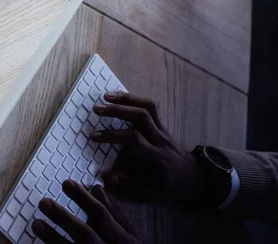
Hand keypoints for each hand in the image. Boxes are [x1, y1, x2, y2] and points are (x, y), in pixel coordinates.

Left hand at [32, 182, 137, 242]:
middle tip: (43, 202)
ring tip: (36, 224)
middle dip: (64, 218)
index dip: (83, 199)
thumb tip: (97, 188)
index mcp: (124, 240)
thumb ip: (114, 213)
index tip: (66, 182)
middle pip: (85, 234)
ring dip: (52, 238)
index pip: (101, 215)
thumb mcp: (128, 235)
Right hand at [89, 92, 207, 207]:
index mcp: (156, 157)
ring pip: (148, 107)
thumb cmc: (171, 188)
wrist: (197, 180)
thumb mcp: (151, 195)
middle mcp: (161, 139)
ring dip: (126, 99)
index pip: (133, 138)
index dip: (112, 135)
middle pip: (141, 116)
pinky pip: (151, 107)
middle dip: (117, 110)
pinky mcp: (163, 126)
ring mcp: (163, 130)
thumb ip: (127, 186)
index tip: (93, 136)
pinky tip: (120, 97)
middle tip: (96, 108)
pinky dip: (135, 99)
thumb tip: (105, 175)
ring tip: (107, 96)